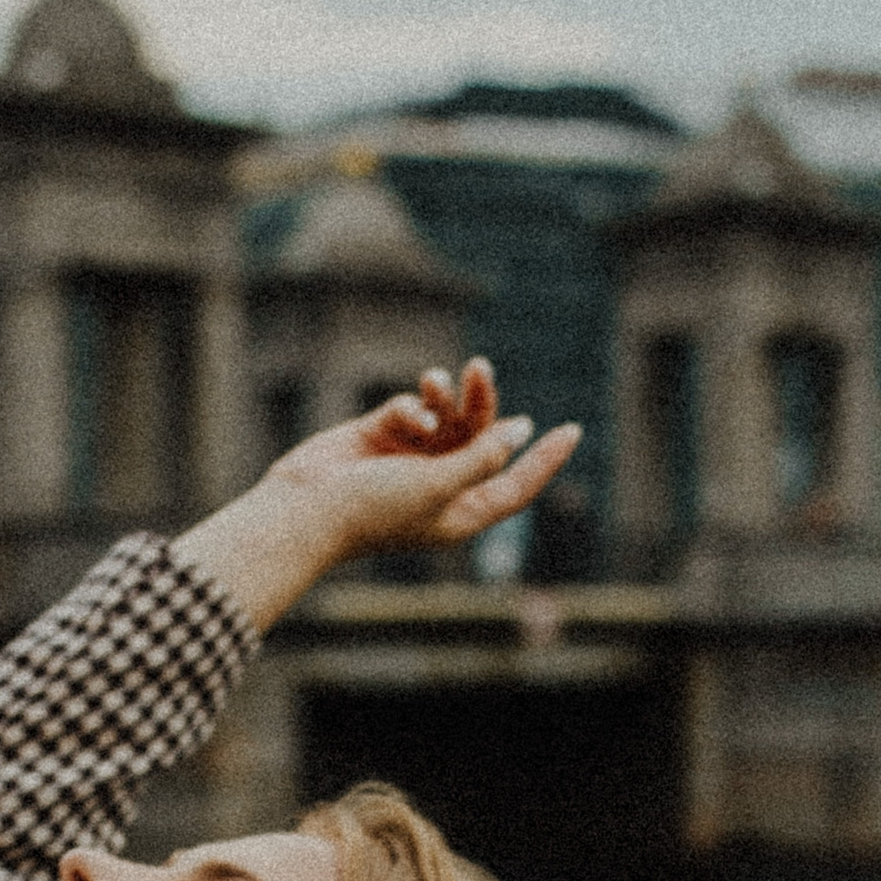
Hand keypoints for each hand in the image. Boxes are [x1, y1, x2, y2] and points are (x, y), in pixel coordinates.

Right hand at [272, 358, 580, 566]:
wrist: (306, 507)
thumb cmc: (374, 508)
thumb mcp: (438, 483)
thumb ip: (482, 455)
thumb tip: (521, 430)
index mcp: (461, 512)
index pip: (516, 485)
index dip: (545, 460)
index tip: (573, 429)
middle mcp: (440, 486)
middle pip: (481, 439)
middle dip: (482, 404)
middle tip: (480, 369)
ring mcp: (410, 461)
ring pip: (446, 418)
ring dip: (446, 396)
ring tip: (436, 381)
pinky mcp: (381, 437)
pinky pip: (412, 411)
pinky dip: (413, 406)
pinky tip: (406, 413)